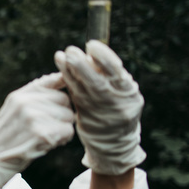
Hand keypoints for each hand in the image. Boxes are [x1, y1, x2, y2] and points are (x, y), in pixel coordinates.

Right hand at [0, 73, 74, 186]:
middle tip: (50, 125)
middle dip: (62, 113)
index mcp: (20, 95)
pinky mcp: (41, 134)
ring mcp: (33, 118)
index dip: (61, 92)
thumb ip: (35, 93)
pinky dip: (63, 139)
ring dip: (63, 127)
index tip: (61, 102)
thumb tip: (62, 77)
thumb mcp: (14, 107)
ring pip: (68, 116)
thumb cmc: (7, 134)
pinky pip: (68, 131)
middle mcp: (26, 103)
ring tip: (47, 134)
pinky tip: (50, 143)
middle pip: (65, 100)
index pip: (54, 81)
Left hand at [54, 40, 145, 174]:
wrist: (115, 143)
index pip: (116, 73)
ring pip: (82, 90)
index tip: (91, 45)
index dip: (103, 57)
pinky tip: (60, 70)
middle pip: (96, 83)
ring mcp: (99, 112)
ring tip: (60, 56)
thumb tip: (92, 53)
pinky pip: (75, 96)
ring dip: (69, 72)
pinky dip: (67, 82)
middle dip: (82, 65)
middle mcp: (115, 104)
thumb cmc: (119, 107)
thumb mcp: (124, 92)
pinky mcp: (85, 117)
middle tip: (70, 50)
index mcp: (129, 94)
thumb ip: (111, 76)